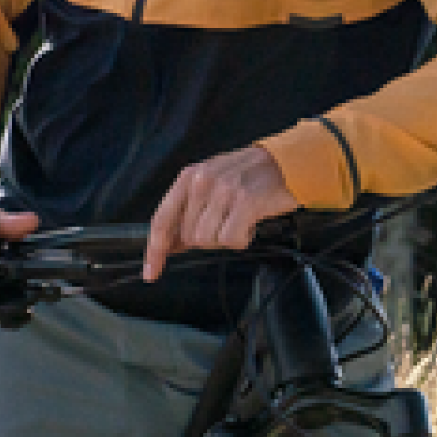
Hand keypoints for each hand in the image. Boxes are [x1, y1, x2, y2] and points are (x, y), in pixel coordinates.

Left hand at [143, 145, 295, 281]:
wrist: (285, 163)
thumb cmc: (247, 177)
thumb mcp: (211, 185)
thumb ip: (188, 212)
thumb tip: (169, 245)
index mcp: (188, 177)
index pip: (162, 219)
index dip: (155, 249)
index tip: (151, 272)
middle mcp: (202, 181)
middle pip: (188, 236)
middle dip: (206, 239)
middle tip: (226, 223)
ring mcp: (224, 191)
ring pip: (207, 240)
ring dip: (224, 239)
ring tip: (239, 221)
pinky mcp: (245, 202)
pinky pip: (229, 240)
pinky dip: (240, 239)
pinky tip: (249, 225)